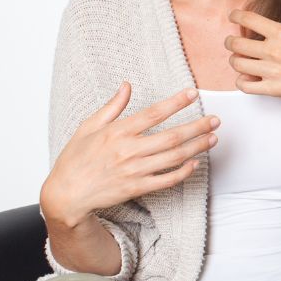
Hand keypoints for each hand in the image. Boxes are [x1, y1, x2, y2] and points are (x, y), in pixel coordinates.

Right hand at [41, 83, 218, 226]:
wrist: (65, 194)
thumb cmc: (75, 159)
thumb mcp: (88, 127)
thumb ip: (112, 107)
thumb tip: (126, 85)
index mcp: (117, 132)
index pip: (153, 113)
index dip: (175, 103)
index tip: (193, 93)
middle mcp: (128, 150)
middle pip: (171, 136)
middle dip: (197, 127)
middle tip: (215, 119)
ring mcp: (134, 170)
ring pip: (173, 157)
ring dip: (196, 147)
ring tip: (213, 138)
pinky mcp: (136, 188)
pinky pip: (166, 180)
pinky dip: (183, 172)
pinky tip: (195, 163)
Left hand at [226, 0, 280, 107]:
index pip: (247, 19)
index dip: (236, 15)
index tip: (234, 16)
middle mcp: (274, 52)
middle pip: (236, 44)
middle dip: (230, 40)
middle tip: (233, 40)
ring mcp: (273, 72)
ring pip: (237, 64)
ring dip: (236, 60)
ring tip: (241, 58)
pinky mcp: (275, 89)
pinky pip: (245, 86)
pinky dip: (242, 81)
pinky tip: (249, 76)